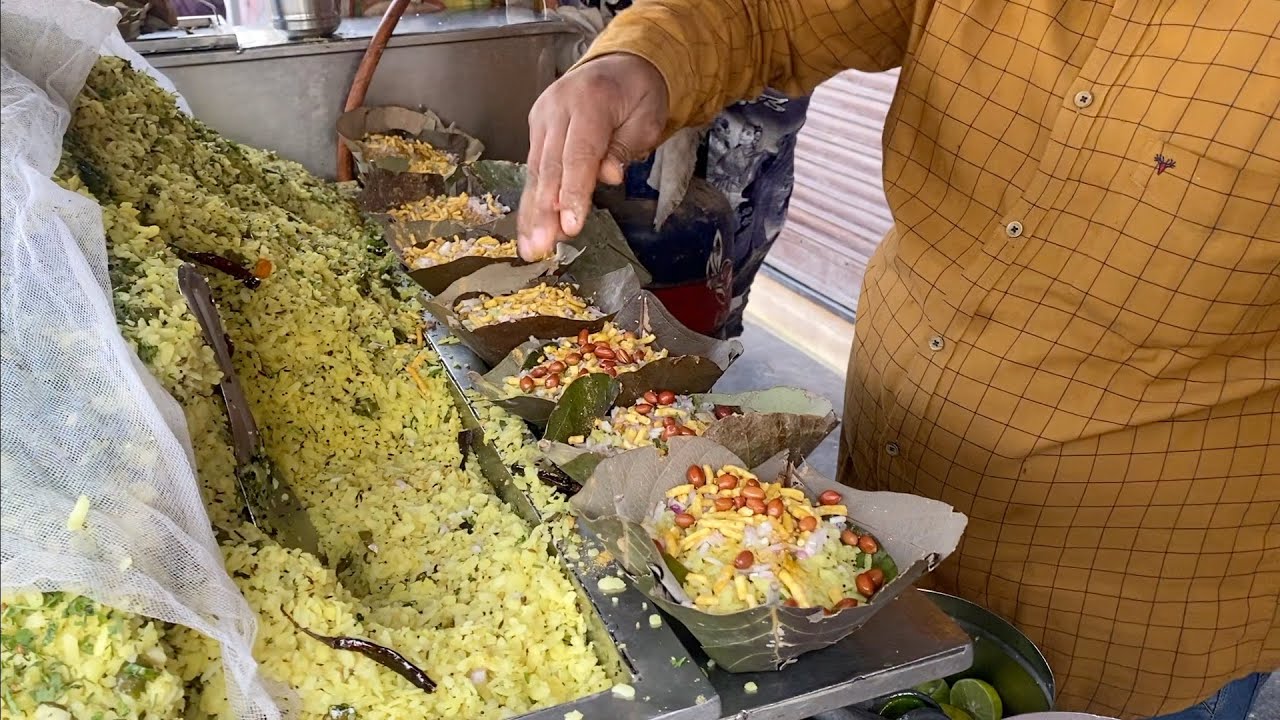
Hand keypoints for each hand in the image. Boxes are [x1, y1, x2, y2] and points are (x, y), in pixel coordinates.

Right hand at [518, 53, 668, 259]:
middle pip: (550, 166)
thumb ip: (624, 148)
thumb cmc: (638, 94)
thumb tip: (608, 176)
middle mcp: (558, 107)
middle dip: (544, 211)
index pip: (579, 155)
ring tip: (530, 247)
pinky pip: (533, 168)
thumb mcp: (646, 118)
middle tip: (541, 246)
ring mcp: (543, 116)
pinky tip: (528, 228)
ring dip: (532, 212)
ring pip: (536, 171)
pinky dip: (532, 200)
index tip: (570, 226)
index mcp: (590, 100)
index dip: (574, 193)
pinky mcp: (537, 128)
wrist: (621, 64)